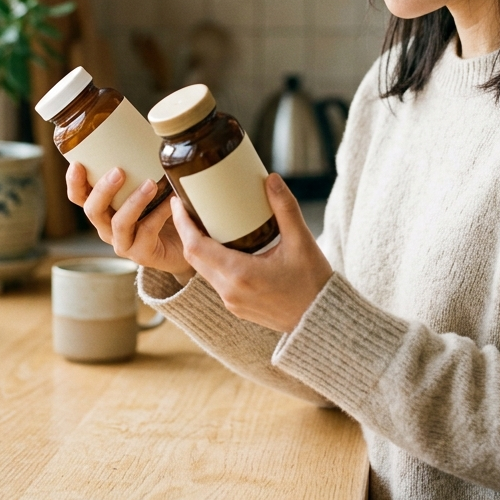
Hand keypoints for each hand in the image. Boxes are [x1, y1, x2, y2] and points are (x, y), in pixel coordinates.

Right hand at [66, 163, 193, 281]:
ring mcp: (123, 243)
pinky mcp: (142, 254)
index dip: (74, 183)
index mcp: (103, 209)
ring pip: (119, 223)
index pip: (79, 197)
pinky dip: (160, 213)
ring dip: (133, 202)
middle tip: (118, 171)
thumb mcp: (150, 185)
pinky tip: (171, 200)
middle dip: (102, 190)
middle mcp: (107, 228)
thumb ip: (144, 164)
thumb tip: (149, 130)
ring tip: (150, 183)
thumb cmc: (164, 208)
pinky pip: (148, 232)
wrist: (186, 242)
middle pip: (92, 211)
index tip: (78, 164)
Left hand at [171, 172, 332, 332]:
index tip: (178, 202)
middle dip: (186, 230)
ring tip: (202, 221)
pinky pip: (214, 279)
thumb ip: (285, 208)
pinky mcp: (236, 306)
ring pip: (202, 269)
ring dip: (197, 246)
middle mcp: (229, 291)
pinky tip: (221, 244)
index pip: (196, 247)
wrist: (321, 320)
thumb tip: (271, 179)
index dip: (183, 223)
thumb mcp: (302, 241)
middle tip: (187, 205)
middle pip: (194, 257)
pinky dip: (210, 259)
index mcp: (240, 274)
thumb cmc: (313, 283)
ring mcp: (231, 301)